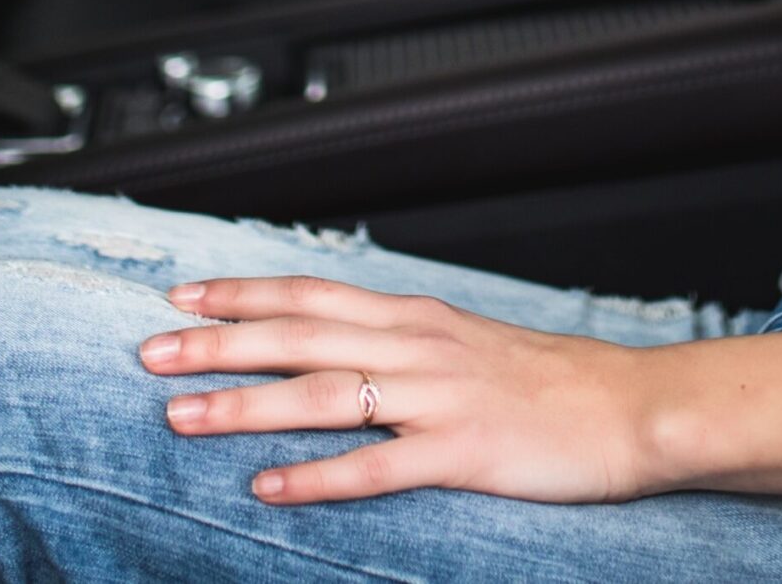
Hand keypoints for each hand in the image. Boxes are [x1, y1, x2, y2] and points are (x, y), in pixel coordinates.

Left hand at [140, 276, 665, 505]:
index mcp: (416, 318)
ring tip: (182, 416)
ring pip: (324, 394)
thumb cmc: (549, 383)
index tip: (180, 296)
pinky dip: (317, 476)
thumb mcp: (465, 343)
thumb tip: (332, 344)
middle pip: (300, 336)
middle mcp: (419, 347)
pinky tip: (269, 487)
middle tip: (150, 353)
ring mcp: (439, 399)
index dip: (241, 294)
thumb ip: (399, 342)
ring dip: (246, 405)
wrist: (631, 409)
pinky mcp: (463, 453)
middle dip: (219, 344)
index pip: (310, 293)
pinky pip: (377, 466)